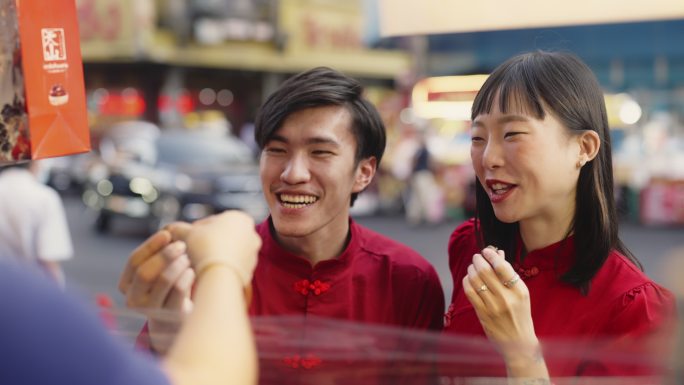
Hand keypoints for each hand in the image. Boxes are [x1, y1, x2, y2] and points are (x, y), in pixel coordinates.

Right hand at [118, 223, 194, 353]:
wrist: (176, 319)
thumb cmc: (167, 287)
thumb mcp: (157, 271)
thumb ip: (158, 253)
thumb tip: (172, 230)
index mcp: (126, 284)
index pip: (134, 260)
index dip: (151, 245)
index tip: (167, 233)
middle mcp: (134, 299)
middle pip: (145, 271)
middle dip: (165, 254)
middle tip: (182, 245)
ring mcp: (151, 310)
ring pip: (163, 280)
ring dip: (178, 263)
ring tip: (189, 256)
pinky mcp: (170, 315)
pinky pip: (179, 290)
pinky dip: (187, 276)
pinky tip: (193, 270)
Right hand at [169, 211, 260, 286]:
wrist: (220, 274)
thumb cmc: (204, 248)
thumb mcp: (187, 234)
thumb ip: (177, 229)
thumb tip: (168, 229)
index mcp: (239, 218)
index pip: (211, 222)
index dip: (193, 231)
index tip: (183, 240)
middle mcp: (251, 233)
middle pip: (220, 237)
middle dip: (205, 244)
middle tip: (189, 253)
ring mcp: (253, 253)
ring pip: (226, 252)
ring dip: (212, 256)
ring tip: (196, 264)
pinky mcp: (251, 269)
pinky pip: (231, 266)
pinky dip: (220, 267)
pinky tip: (208, 272)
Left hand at [462, 246, 539, 363]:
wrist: (519, 344)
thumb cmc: (521, 315)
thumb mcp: (521, 294)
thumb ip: (509, 274)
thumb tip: (498, 253)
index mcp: (520, 290)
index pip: (502, 266)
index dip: (491, 255)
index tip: (486, 251)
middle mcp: (506, 298)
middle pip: (485, 270)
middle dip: (478, 260)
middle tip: (477, 257)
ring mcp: (493, 306)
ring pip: (475, 279)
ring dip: (471, 269)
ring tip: (472, 267)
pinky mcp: (482, 314)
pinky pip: (470, 292)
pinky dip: (467, 281)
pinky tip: (468, 279)